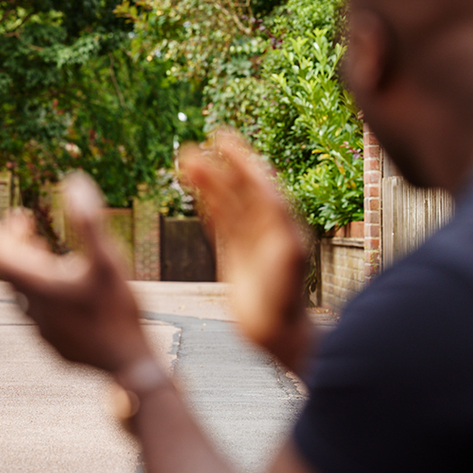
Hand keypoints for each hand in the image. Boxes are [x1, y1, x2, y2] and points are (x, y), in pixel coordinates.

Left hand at [0, 173, 152, 374]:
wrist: (128, 364)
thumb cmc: (118, 312)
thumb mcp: (107, 261)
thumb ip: (90, 222)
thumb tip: (74, 181)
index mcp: (40, 288)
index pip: (0, 258)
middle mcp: (33, 310)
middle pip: (10, 273)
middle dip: (11, 244)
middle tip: (18, 220)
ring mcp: (43, 330)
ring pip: (22, 293)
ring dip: (26, 266)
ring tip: (39, 246)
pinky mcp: (55, 343)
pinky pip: (36, 311)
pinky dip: (38, 289)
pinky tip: (57, 286)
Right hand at [179, 131, 312, 374]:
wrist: (278, 332)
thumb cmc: (286, 299)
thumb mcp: (287, 261)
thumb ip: (278, 229)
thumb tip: (273, 201)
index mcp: (281, 223)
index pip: (259, 183)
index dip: (241, 160)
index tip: (222, 140)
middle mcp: (266, 227)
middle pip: (239, 189)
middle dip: (218, 168)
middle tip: (192, 149)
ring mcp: (249, 240)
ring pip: (225, 204)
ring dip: (207, 183)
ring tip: (185, 162)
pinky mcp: (234, 256)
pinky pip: (219, 224)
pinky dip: (206, 206)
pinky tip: (194, 191)